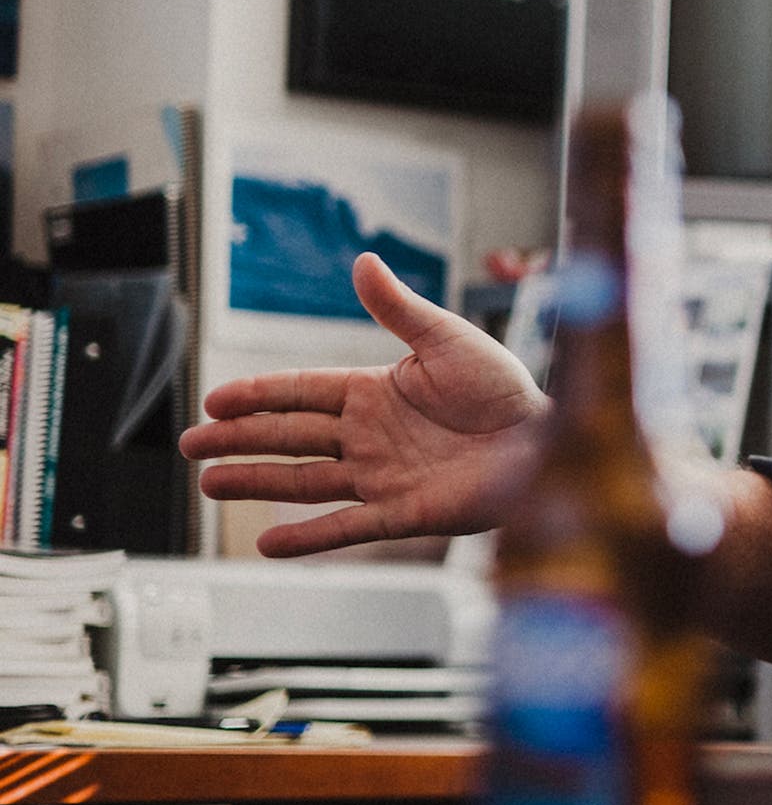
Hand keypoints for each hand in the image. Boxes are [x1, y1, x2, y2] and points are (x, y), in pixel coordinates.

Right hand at [180, 253, 547, 555]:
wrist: (549, 440)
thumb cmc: (506, 388)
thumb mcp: (446, 340)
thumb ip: (399, 308)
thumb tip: (363, 261)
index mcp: (376, 391)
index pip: (302, 392)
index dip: (257, 396)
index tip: (213, 400)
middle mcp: (371, 435)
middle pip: (290, 436)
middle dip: (239, 440)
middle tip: (190, 445)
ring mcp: (383, 476)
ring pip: (305, 481)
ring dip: (257, 483)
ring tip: (209, 485)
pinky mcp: (405, 512)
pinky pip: (346, 526)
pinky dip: (307, 538)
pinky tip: (266, 544)